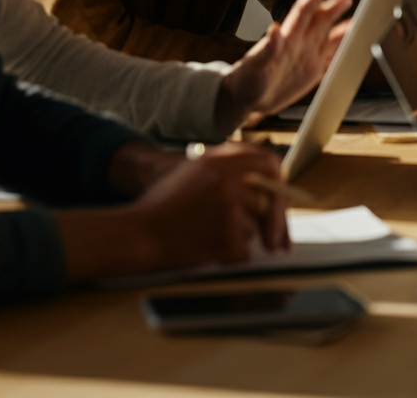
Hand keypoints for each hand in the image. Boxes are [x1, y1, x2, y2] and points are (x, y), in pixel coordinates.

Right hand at [58, 143, 290, 281]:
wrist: (135, 234)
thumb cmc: (163, 207)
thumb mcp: (195, 171)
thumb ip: (230, 171)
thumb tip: (272, 187)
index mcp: (220, 159)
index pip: (269, 162)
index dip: (278, 182)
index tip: (281, 200)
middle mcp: (227, 177)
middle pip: (270, 197)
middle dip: (277, 221)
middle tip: (278, 243)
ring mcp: (227, 204)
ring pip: (255, 225)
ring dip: (243, 237)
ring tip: (211, 236)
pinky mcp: (224, 233)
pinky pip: (244, 250)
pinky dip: (232, 257)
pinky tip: (207, 250)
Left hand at [216, 0, 352, 132]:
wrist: (246, 99)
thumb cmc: (246, 80)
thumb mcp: (255, 65)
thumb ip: (268, 48)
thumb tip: (274, 29)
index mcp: (287, 38)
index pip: (303, 11)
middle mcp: (300, 44)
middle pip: (320, 20)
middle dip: (334, 7)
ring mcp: (308, 56)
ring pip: (330, 38)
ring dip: (343, 28)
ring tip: (358, 21)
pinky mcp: (312, 72)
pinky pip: (332, 59)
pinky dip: (342, 52)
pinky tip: (352, 47)